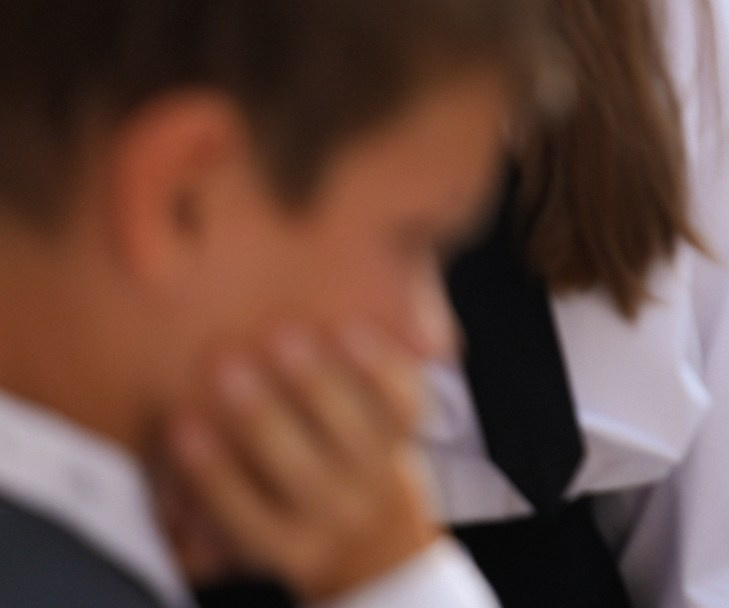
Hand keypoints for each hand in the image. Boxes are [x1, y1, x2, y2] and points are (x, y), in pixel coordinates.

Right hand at [162, 324, 442, 602]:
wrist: (381, 560)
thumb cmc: (290, 537)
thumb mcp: (250, 542)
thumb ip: (203, 520)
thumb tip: (152, 492)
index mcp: (286, 546)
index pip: (243, 513)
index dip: (211, 470)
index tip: (181, 423)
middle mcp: (336, 515)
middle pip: (299, 467)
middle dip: (260, 415)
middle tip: (223, 363)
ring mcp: (380, 480)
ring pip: (356, 431)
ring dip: (317, 380)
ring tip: (282, 334)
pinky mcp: (414, 445)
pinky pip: (405, 404)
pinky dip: (382, 367)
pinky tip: (348, 329)